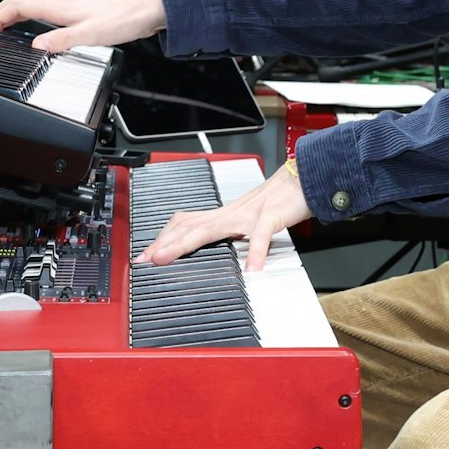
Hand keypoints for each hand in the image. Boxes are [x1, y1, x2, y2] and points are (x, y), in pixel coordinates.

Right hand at [0, 0, 166, 52]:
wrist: (146, 10)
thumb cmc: (124, 19)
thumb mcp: (91, 35)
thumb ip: (62, 41)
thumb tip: (35, 46)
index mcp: (60, 7)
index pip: (19, 6)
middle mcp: (62, 2)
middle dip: (0, 9)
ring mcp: (70, 5)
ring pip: (33, 0)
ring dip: (13, 9)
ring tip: (2, 22)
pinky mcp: (79, 11)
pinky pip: (45, 7)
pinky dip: (30, 13)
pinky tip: (36, 23)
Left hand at [136, 163, 311, 271]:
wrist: (304, 178)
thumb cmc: (279, 201)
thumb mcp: (248, 220)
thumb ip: (230, 233)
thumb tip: (212, 249)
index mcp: (224, 215)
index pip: (185, 224)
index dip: (163, 239)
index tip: (144, 256)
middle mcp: (231, 213)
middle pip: (189, 226)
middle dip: (164, 243)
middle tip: (145, 260)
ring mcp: (250, 213)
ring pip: (212, 227)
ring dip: (187, 243)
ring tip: (169, 259)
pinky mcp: (272, 215)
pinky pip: (261, 235)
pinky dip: (255, 252)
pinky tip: (253, 270)